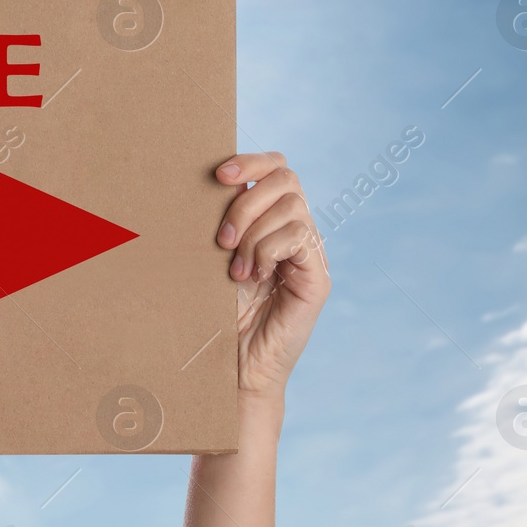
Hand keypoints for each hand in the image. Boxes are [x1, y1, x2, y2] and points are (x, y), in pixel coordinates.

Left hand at [215, 152, 329, 399]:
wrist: (232, 366)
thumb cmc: (217, 313)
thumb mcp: (213, 257)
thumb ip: (221, 221)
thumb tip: (207, 181)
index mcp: (272, 220)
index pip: (277, 168)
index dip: (251, 161)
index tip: (219, 175)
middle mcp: (296, 231)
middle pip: (286, 178)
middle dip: (246, 202)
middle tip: (221, 240)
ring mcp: (311, 253)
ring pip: (291, 207)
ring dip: (253, 233)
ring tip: (235, 269)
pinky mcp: (318, 278)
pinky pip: (299, 238)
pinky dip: (268, 251)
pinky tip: (252, 277)